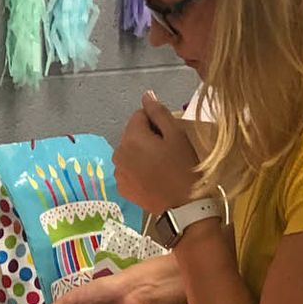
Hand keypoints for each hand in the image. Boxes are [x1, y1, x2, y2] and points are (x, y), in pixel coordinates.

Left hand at [113, 91, 201, 214]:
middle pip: (132, 133)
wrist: (183, 208)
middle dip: (148, 137)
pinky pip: (129, 168)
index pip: (139, 115)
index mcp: (131, 138)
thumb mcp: (177, 135)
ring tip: (162, 165)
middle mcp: (118, 153)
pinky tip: (154, 177)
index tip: (169, 136)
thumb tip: (146, 95)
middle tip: (168, 151)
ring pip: (130, 151)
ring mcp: (118, 172)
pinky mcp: (122, 187)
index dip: (156, 122)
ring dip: (142, 152)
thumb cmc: (184, 168)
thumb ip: (158, 113)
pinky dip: (138, 168)